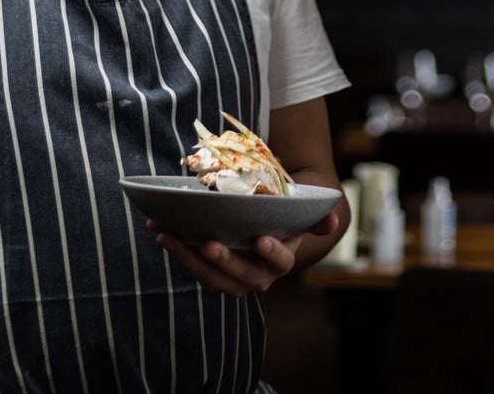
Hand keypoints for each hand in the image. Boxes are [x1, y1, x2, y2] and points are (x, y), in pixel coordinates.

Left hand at [150, 209, 339, 296]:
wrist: (268, 230)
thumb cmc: (285, 218)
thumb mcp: (302, 215)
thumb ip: (316, 217)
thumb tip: (334, 219)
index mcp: (281, 261)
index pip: (279, 262)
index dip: (271, 253)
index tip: (261, 240)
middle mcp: (257, 277)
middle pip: (239, 275)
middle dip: (221, 261)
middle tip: (207, 243)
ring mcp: (231, 278)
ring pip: (209, 276)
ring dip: (187, 257)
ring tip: (168, 235)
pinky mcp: (210, 273)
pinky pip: (192, 268)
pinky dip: (176, 250)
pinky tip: (159, 230)